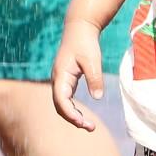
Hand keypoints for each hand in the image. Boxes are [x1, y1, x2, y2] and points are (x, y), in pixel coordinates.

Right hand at [49, 16, 108, 131]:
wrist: (80, 28)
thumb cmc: (85, 42)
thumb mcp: (92, 60)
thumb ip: (94, 78)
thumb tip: (97, 97)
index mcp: (61, 75)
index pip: (61, 100)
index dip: (70, 114)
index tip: (82, 122)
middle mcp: (58, 80)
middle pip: (60, 106)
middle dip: (73, 119)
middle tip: (90, 127)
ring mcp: (61, 80)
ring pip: (63, 104)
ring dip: (73, 115)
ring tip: (89, 125)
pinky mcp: (67, 79)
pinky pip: (67, 99)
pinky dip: (74, 109)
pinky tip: (83, 115)